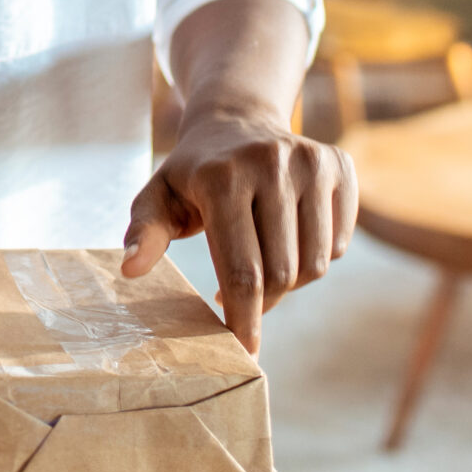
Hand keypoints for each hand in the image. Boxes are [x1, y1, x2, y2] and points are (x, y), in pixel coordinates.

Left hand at [122, 103, 356, 353]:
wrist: (234, 120)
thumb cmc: (192, 174)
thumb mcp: (157, 197)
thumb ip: (143, 233)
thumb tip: (131, 269)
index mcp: (222, 177)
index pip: (243, 271)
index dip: (245, 319)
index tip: (244, 351)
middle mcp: (271, 163)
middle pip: (283, 273)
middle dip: (264, 303)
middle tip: (243, 301)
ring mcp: (310, 161)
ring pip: (317, 263)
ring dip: (292, 281)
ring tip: (263, 264)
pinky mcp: (339, 165)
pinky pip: (340, 243)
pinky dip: (318, 256)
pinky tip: (290, 240)